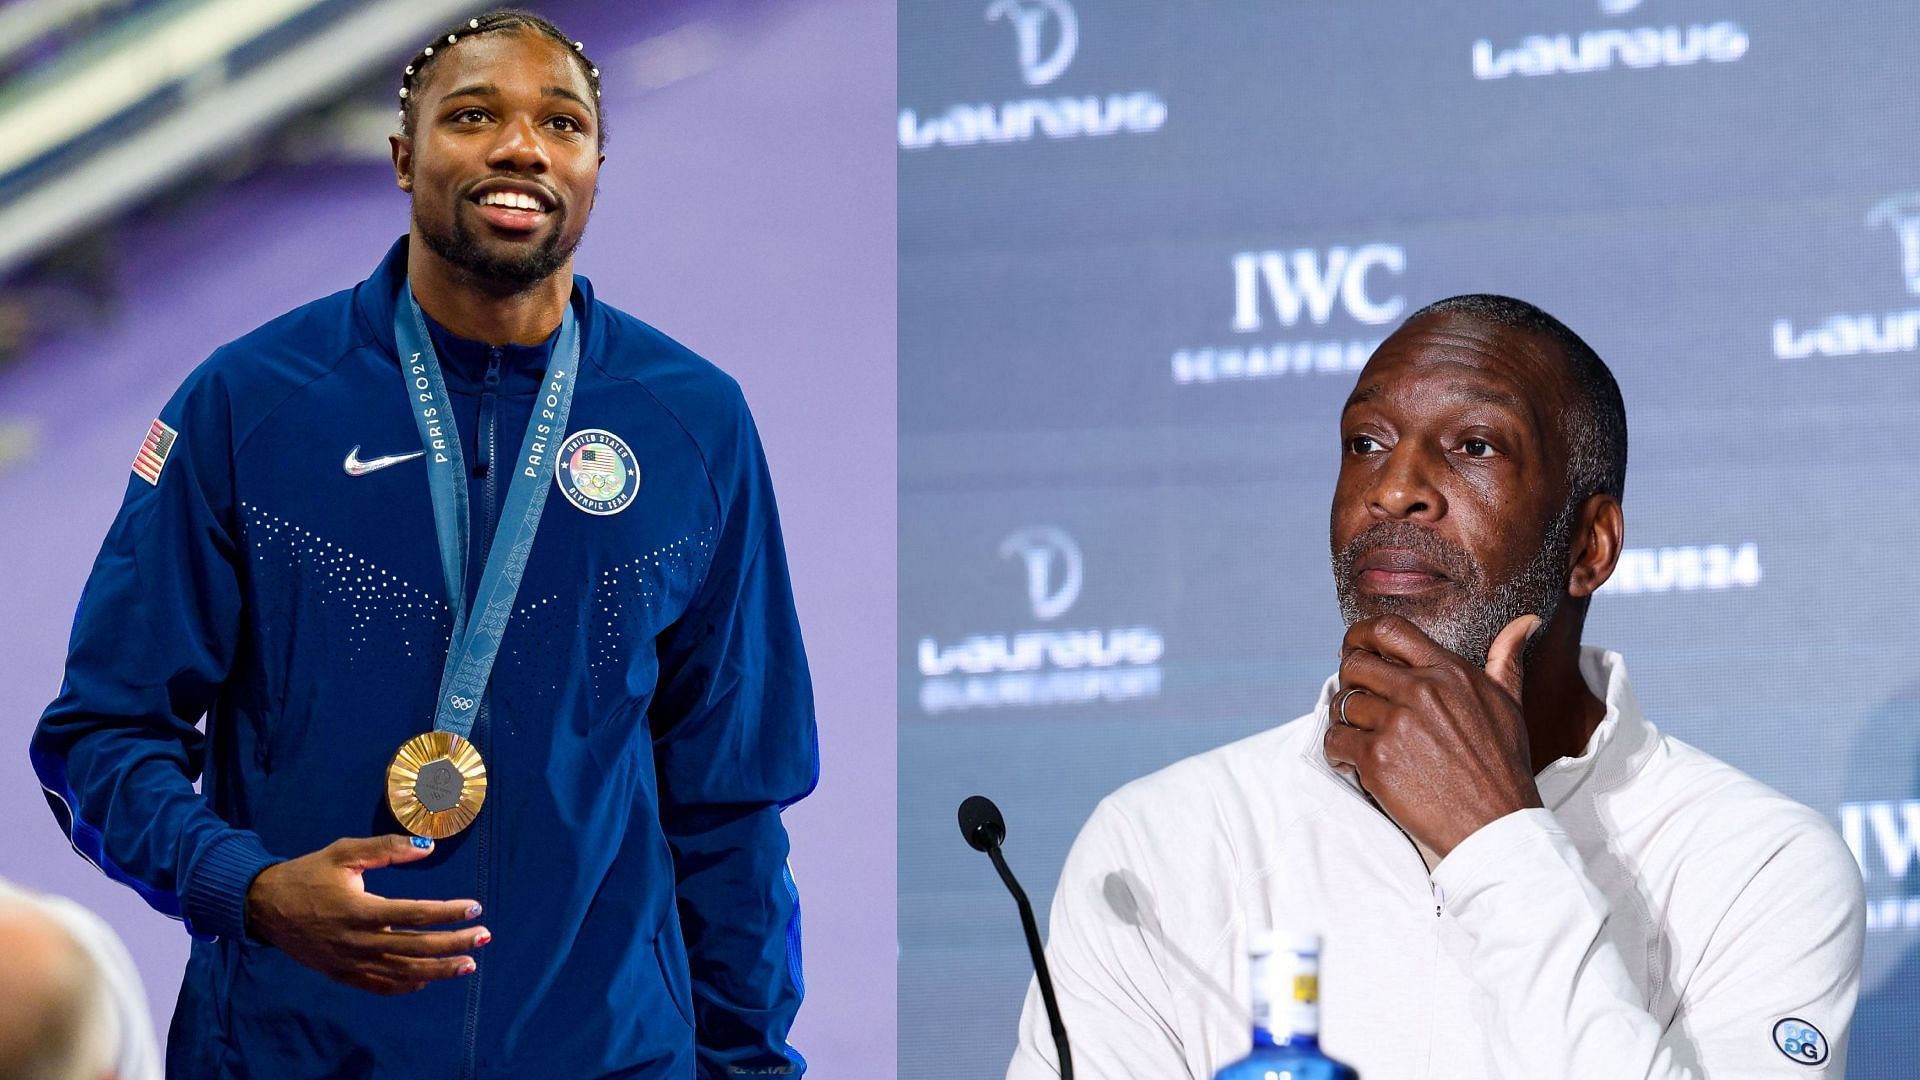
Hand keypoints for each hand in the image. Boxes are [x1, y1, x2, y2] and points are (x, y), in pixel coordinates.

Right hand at [244, 835, 488, 995]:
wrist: (263, 906)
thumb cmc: (307, 874)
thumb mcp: (344, 853)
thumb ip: (386, 849)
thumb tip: (427, 846)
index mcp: (359, 910)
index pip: (415, 914)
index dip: (448, 912)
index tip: (475, 907)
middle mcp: (356, 941)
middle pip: (416, 947)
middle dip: (454, 943)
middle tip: (484, 936)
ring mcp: (348, 962)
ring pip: (402, 972)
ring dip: (439, 970)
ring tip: (468, 964)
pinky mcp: (340, 974)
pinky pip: (379, 986)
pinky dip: (407, 985)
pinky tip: (428, 979)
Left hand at [1322, 614, 1542, 857]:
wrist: (1496, 825)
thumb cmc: (1503, 766)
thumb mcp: (1508, 705)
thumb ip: (1505, 660)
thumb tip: (1525, 622)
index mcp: (1448, 672)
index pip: (1389, 630)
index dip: (1361, 634)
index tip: (1354, 648)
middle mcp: (1420, 692)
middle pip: (1355, 664)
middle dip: (1349, 679)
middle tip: (1356, 699)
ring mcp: (1396, 726)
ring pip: (1342, 703)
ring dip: (1342, 719)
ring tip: (1357, 735)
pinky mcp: (1377, 760)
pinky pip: (1334, 740)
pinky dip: (1337, 752)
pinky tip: (1352, 762)